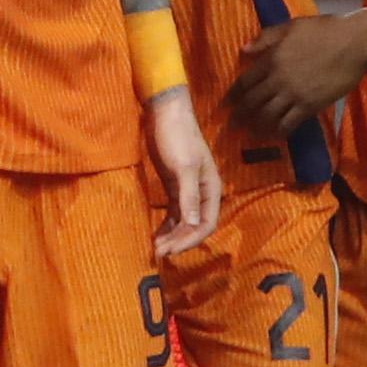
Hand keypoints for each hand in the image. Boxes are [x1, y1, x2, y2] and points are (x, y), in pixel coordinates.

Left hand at [147, 86, 221, 254]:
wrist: (165, 114)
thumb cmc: (177, 137)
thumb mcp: (184, 167)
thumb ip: (189, 196)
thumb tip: (194, 224)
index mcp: (211, 189)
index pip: (206, 224)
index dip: (190, 240)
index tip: (171, 250)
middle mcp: (202, 194)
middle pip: (194, 227)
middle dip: (178, 241)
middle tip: (158, 252)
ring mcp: (188, 191)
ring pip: (183, 222)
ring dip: (171, 236)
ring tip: (155, 247)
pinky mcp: (174, 187)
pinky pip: (173, 213)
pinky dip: (166, 225)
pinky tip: (155, 235)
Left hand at [227, 13, 366, 133]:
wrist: (355, 42)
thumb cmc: (324, 30)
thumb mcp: (292, 26)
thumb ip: (267, 38)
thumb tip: (244, 50)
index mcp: (271, 58)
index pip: (245, 81)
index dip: (233, 95)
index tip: (226, 104)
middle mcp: (278, 79)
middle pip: (252, 102)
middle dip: (239, 115)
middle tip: (232, 125)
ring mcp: (294, 94)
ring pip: (267, 116)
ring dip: (256, 127)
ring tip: (250, 134)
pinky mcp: (310, 106)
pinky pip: (289, 124)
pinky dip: (279, 132)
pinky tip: (276, 136)